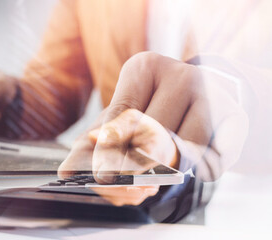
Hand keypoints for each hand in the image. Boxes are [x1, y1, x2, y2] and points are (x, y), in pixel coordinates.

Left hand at [58, 52, 211, 205]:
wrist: (205, 92)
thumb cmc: (152, 105)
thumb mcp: (121, 114)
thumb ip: (95, 141)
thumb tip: (66, 172)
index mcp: (144, 68)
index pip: (122, 114)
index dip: (110, 148)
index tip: (100, 174)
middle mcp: (180, 74)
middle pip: (152, 135)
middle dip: (136, 165)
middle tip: (125, 181)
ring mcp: (211, 93)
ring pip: (183, 149)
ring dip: (167, 168)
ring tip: (156, 171)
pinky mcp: (234, 116)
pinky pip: (210, 157)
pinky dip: (195, 169)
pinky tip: (186, 163)